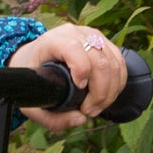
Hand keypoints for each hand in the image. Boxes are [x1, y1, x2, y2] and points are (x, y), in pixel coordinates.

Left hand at [10, 23, 126, 132]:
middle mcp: (74, 34)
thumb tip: (81, 119)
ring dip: (110, 92)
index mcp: (52, 41)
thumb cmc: (33, 78)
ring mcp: (92, 36)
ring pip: (114, 64)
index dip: (81, 70)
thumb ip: (52, 118)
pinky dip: (117, 84)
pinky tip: (105, 97)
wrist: (34, 58)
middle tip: (88, 111)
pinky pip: (120, 63)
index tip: (79, 89)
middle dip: (100, 92)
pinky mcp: (104, 42)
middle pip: (100, 61)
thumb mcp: (33, 101)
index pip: (73, 48)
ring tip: (95, 108)